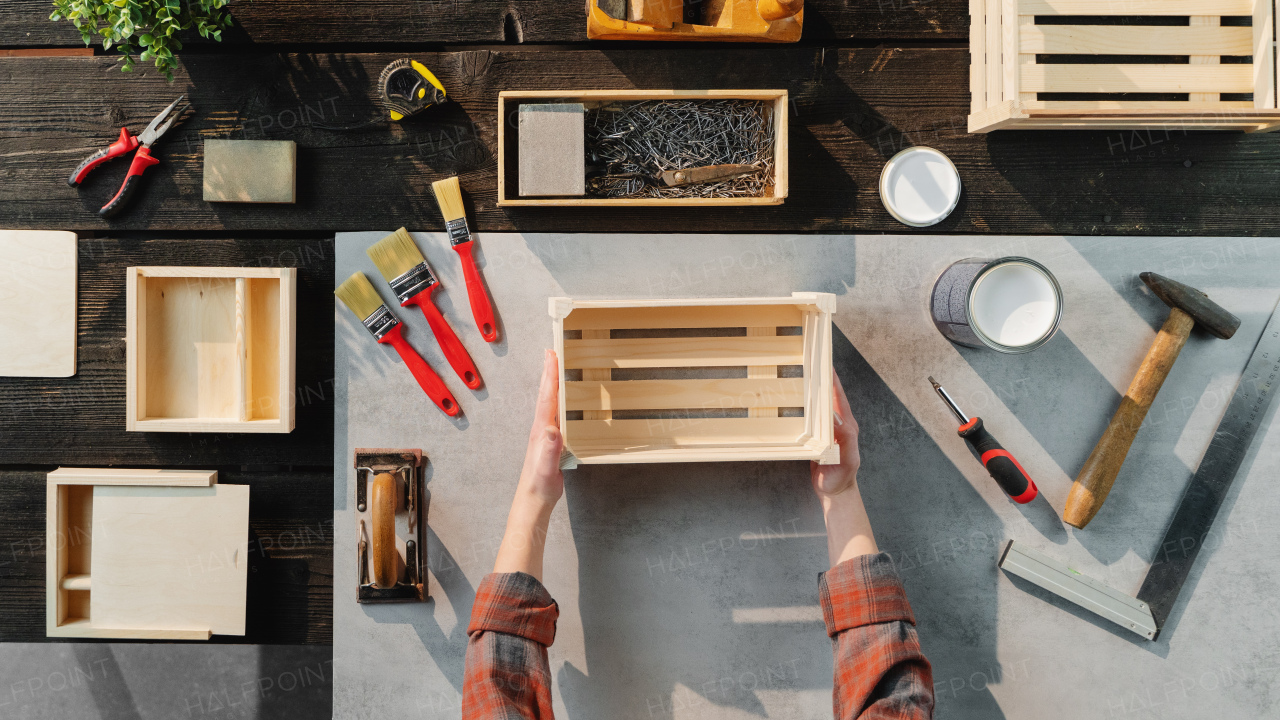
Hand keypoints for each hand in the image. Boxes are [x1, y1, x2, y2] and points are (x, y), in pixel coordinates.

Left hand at [518, 348, 564, 505]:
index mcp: (541, 430)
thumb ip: (549, 449)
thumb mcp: (546, 468)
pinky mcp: (552, 442)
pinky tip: (564, 401)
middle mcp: (542, 428)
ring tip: (557, 368)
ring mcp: (546, 434)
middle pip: (546, 394)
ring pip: (550, 402)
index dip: (550, 375)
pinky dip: (559, 401)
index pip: (547, 397)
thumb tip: (552, 428)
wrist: (534, 501)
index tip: (552, 355)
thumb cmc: (539, 486)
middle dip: (549, 372)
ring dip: (553, 383)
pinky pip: (556, 414)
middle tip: (553, 352)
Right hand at [812, 370, 877, 567]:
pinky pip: (810, 417)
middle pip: (828, 397)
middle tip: (808, 363)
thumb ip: (846, 440)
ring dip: (810, 391)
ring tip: (798, 376)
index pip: (838, 398)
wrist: (834, 493)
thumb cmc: (841, 478)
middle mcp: (837, 424)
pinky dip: (803, 406)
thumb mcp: (847, 460)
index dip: (833, 380)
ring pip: (818, 405)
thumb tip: (835, 418)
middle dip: (820, 379)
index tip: (825, 363)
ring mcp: (827, 430)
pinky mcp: (817, 437)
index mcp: (847, 425)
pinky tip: (794, 402)